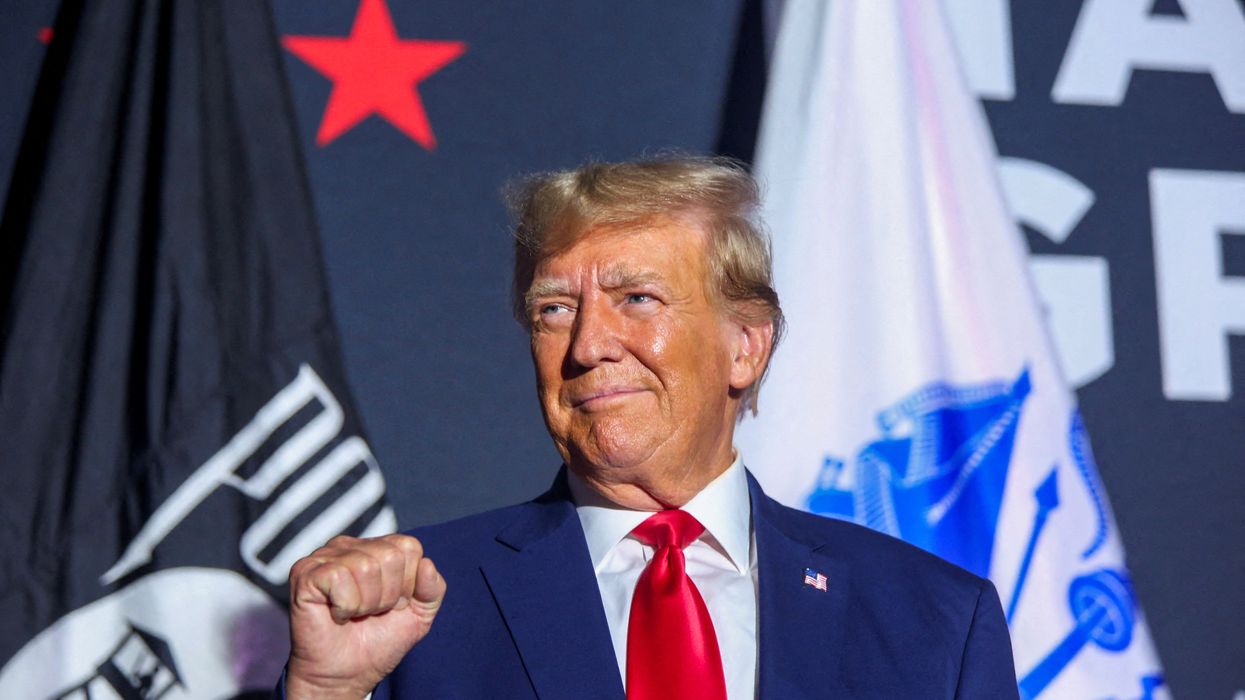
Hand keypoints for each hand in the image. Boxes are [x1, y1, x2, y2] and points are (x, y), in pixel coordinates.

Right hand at [285, 534, 446, 698]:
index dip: (407, 584)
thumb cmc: (378, 641)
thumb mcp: (419, 615)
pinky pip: (339, 577)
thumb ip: (433, 589)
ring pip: (366, 566)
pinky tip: (336, 614)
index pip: (409, 547)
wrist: (346, 675)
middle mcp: (350, 546)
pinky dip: (344, 605)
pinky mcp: (305, 572)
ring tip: (353, 614)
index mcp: (377, 547)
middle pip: (390, 556)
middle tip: (370, 612)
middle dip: (387, 595)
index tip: (391, 605)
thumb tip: (427, 564)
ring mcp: (324, 556)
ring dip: (365, 603)